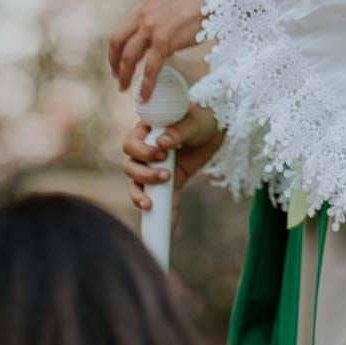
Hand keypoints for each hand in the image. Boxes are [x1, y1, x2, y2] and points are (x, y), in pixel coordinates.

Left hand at [107, 0, 206, 100]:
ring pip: (128, 56)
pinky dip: (146, 84)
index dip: (117, 48)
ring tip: (124, 89)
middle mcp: (143, 15)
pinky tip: (144, 96)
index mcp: (146, 6)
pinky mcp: (163, 40)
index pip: (123, 29)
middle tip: (117, 77)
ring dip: (124, 75)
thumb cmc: (200, 2)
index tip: (118, 61)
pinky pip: (150, 67)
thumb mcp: (171, 5)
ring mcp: (151, 27)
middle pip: (117, 41)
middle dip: (114, 62)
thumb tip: (159, 40)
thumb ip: (161, 18)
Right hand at [122, 104, 223, 224]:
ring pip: (135, 184)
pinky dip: (160, 213)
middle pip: (130, 166)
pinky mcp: (165, 182)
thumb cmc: (201, 119)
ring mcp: (153, 167)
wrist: (215, 131)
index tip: (161, 154)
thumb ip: (179, 130)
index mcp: (147, 130)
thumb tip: (162, 142)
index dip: (142, 151)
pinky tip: (167, 226)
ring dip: (142, 193)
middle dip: (143, 174)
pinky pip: (156, 199)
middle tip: (166, 174)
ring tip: (155, 199)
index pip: (131, 143)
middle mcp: (145, 150)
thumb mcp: (194, 122)